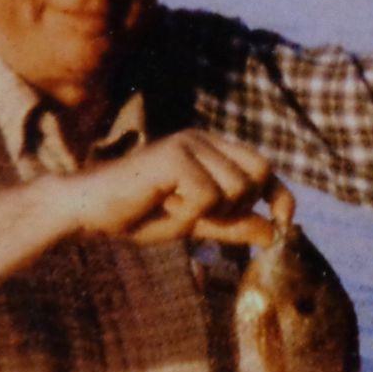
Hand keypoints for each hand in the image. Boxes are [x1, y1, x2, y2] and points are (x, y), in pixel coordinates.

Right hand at [61, 130, 294, 246]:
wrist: (87, 210)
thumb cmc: (138, 214)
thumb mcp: (194, 222)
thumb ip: (231, 224)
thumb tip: (274, 232)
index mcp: (210, 149)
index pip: (262, 167)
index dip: (279, 193)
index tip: (286, 218)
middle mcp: (204, 139)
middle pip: (257, 174)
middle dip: (239, 205)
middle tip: (199, 216)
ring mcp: (190, 143)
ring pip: (235, 188)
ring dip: (208, 213)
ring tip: (173, 208)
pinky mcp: (176, 155)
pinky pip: (208, 196)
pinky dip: (189, 214)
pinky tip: (162, 206)